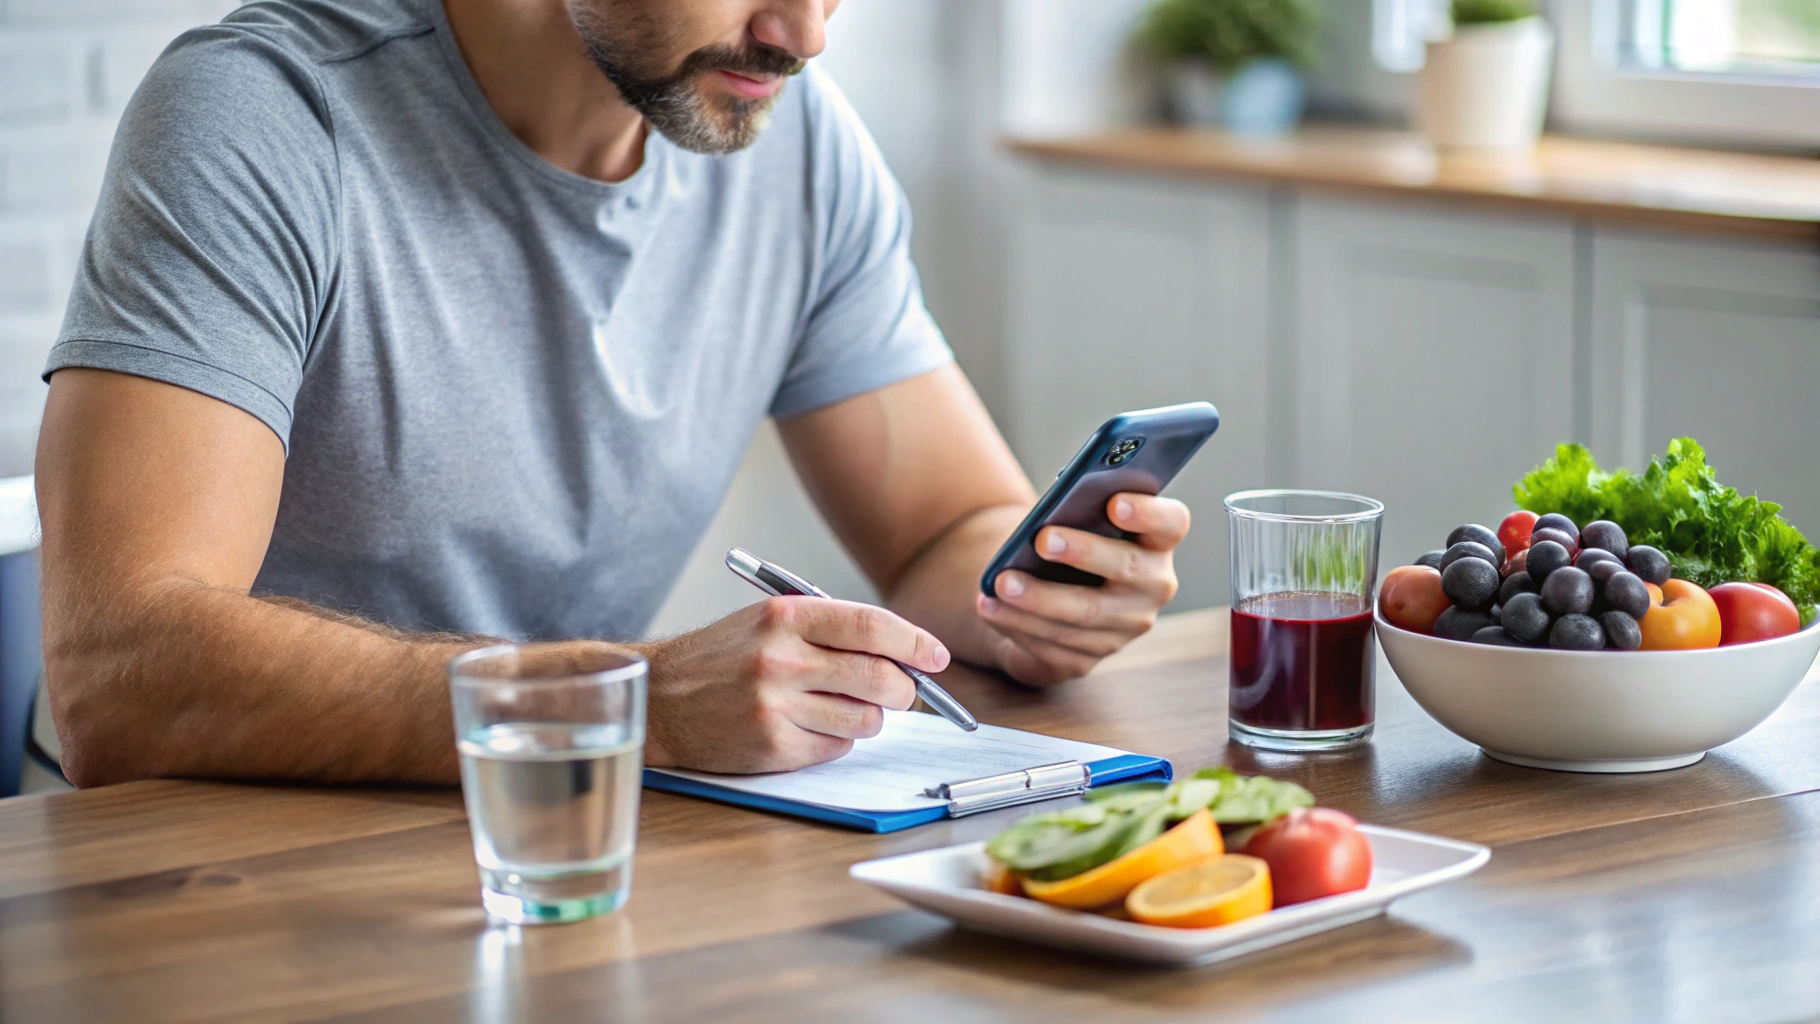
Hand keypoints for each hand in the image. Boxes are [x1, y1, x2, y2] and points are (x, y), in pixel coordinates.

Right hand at [635, 597, 948, 772]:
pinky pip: (836, 748)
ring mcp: (775, 706)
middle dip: (905, 688)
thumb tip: (904, 653)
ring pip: (865, 720)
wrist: (659, 698)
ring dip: (870, 718)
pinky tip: (811, 726)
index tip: (936, 656)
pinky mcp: (772, 747)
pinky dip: (837, 740)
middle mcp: (781, 659)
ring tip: (844, 707)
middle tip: (902, 691)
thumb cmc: (722, 657)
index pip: (872, 626)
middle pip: (880, 677)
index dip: (915, 642)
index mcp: (785, 617)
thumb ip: (830, 630)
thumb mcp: (768, 621)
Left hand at [976, 493, 1188, 685]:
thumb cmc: (1070, 541)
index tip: (1115, 503)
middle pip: (1126, 569)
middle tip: (1042, 539)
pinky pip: (1055, 645)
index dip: (1148, 514)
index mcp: (1157, 541)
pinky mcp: (1089, 658)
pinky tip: (992, 609)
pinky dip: (1019, 624)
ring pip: (1083, 615)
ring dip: (1037, 599)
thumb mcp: (1079, 521)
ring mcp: (1125, 627)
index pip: (1170, 524)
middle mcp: (1153, 586)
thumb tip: (1047, 518)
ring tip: (1001, 583)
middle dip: (1082, 553)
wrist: (1053, 595)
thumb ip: (1078, 512)